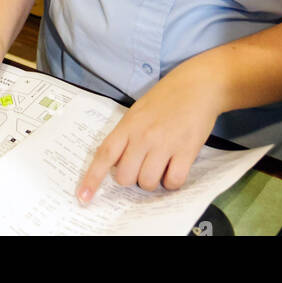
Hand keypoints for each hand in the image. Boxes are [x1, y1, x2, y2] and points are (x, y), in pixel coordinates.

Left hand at [77, 56, 225, 203]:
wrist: (198, 84)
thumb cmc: (167, 97)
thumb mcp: (138, 111)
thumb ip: (127, 135)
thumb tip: (117, 164)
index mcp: (128, 124)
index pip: (105, 155)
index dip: (92, 178)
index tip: (83, 197)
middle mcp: (143, 136)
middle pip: (125, 177)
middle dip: (132, 177)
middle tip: (142, 165)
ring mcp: (165, 143)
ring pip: (148, 183)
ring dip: (153, 181)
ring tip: (161, 164)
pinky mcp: (186, 150)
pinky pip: (173, 182)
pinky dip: (172, 182)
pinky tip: (175, 167)